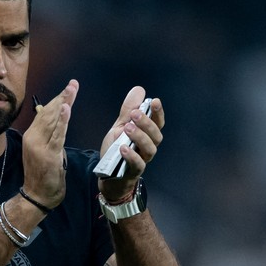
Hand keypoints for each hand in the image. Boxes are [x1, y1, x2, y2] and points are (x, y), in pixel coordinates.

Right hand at [22, 79, 77, 209]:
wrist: (37, 196)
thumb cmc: (43, 175)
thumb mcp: (44, 151)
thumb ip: (49, 135)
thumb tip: (54, 119)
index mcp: (31, 136)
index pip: (45, 113)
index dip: (57, 99)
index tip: (68, 88)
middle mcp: (32, 138)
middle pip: (49, 113)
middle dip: (62, 97)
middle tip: (73, 84)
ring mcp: (39, 146)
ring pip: (53, 120)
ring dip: (63, 103)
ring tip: (71, 90)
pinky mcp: (49, 154)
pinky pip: (57, 134)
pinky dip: (62, 121)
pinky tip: (66, 109)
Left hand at [99, 87, 164, 201]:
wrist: (108, 175)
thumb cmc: (117, 150)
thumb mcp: (120, 128)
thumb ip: (128, 111)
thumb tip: (139, 89)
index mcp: (147, 135)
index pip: (157, 122)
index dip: (158, 112)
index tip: (154, 101)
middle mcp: (149, 147)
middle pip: (155, 135)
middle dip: (147, 123)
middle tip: (134, 113)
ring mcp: (143, 160)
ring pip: (149, 149)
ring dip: (140, 136)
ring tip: (128, 127)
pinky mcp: (133, 172)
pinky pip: (137, 165)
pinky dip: (131, 156)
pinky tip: (123, 147)